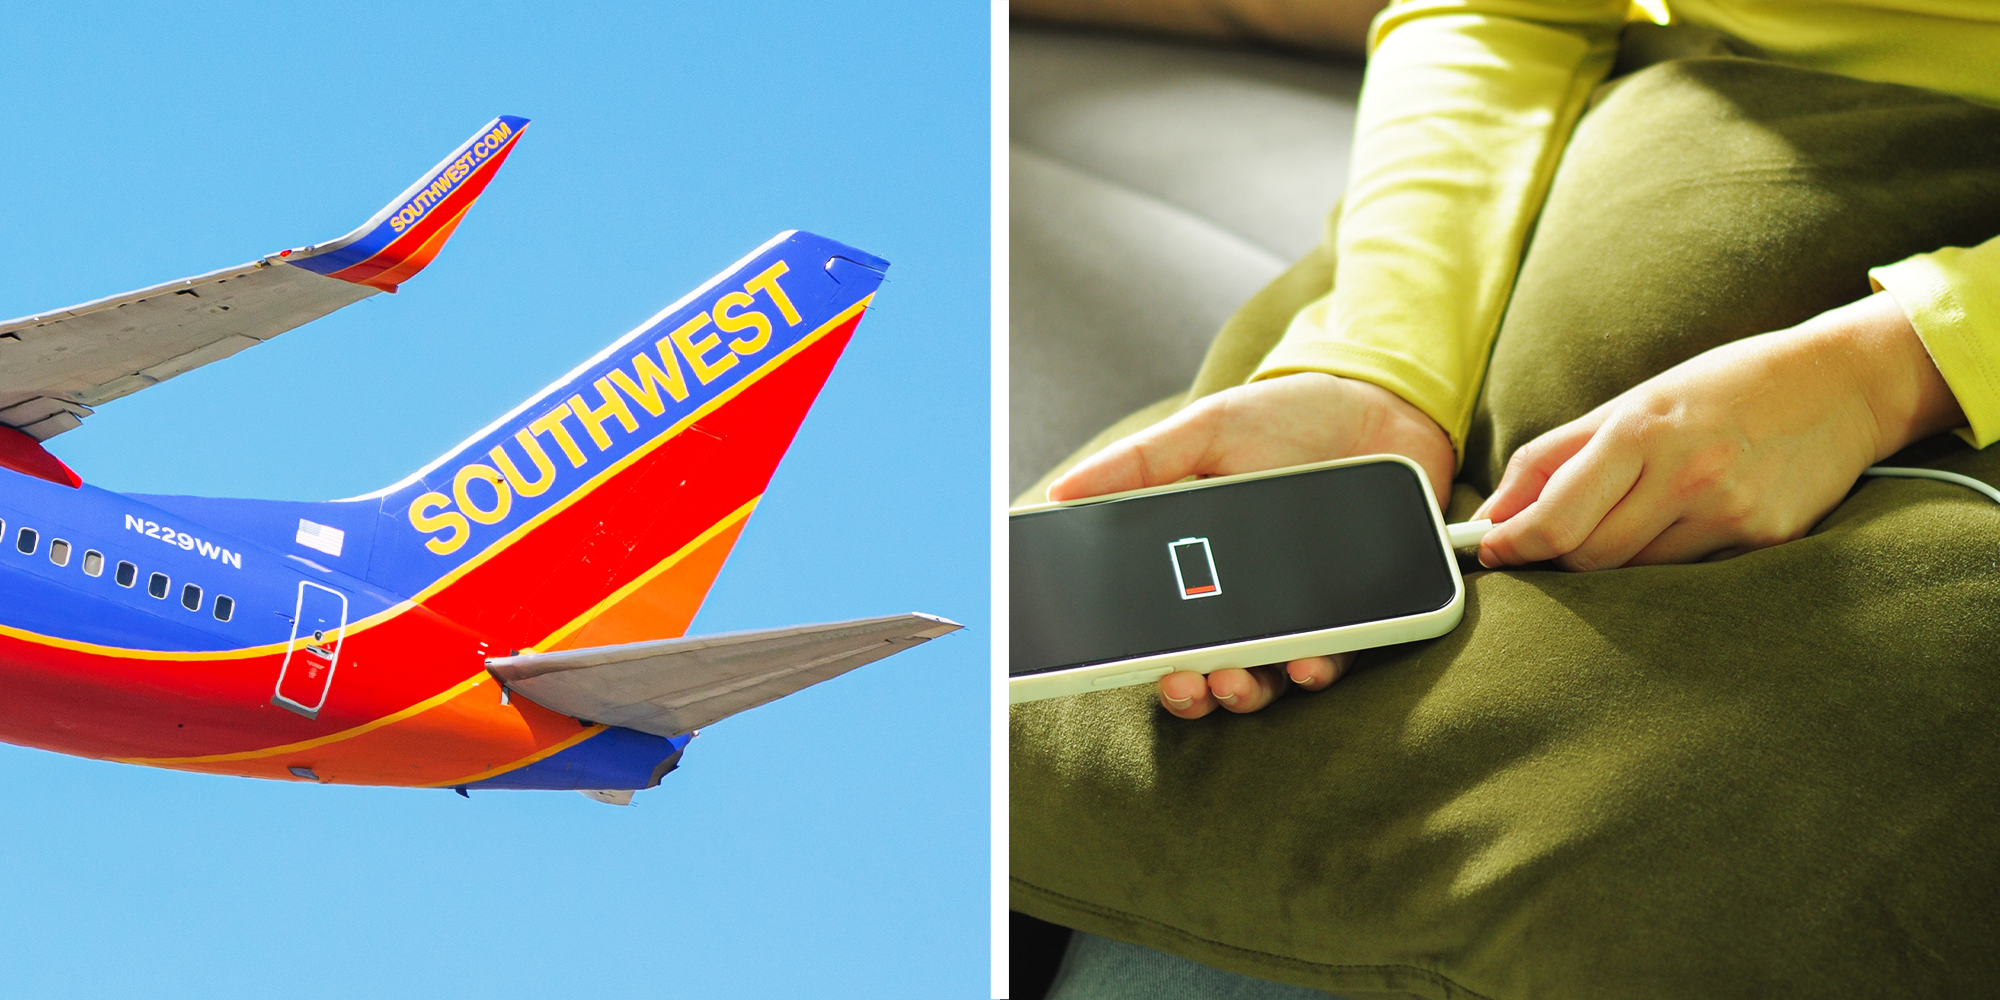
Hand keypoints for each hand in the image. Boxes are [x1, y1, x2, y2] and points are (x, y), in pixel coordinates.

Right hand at [1049, 372, 1455, 718]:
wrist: (1386, 408)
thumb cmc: (1292, 418)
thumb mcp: (1208, 429)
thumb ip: (1141, 462)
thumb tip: (1062, 492)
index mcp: (1197, 560)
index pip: (1158, 620)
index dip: (1138, 652)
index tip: (1122, 663)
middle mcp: (1244, 597)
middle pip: (1204, 663)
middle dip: (1189, 688)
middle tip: (1182, 681)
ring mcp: (1297, 611)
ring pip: (1262, 676)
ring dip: (1242, 692)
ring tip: (1231, 681)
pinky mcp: (1352, 616)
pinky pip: (1330, 659)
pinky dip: (1314, 671)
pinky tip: (1305, 664)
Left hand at [1475, 291, 1964, 569]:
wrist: (1839, 384)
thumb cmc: (1722, 387)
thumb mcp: (1630, 402)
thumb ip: (1553, 458)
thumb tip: (1492, 514)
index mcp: (1642, 431)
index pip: (1554, 518)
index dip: (1511, 543)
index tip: (1488, 549)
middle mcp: (1686, 476)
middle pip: (1587, 556)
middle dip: (1556, 553)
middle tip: (1547, 536)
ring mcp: (1729, 514)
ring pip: (1633, 572)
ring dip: (1610, 558)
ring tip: (1627, 516)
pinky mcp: (1764, 541)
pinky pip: (1686, 573)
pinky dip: (1663, 560)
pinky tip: (1679, 523)